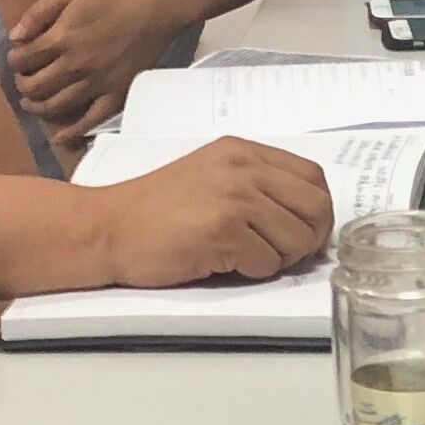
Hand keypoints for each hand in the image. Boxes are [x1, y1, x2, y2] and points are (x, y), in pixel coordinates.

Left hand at [10, 0, 183, 135]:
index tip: (16, 57)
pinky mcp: (116, 95)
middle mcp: (74, 66)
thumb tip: (14, 36)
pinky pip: (91, 120)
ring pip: (57, 105)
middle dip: (22, 84)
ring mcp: (95, 84)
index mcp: (61, 38)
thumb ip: (39, 12)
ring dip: (37, 107)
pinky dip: (73, 132)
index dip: (14, 59)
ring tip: (31, 103)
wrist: (155, 5)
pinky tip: (60, 138)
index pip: (24, 58)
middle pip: (36, 85)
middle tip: (23, 80)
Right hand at [97, 136, 336, 285]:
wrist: (107, 228)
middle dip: (308, 240)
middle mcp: (244, 168)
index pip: (314, 177)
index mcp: (244, 151)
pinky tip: (222, 263)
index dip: (317, 212)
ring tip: (242, 257)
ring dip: (278, 260)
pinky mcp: (224, 231)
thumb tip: (306, 221)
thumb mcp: (211, 177)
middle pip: (317, 208)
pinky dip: (252, 272)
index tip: (302, 233)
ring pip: (298, 239)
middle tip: (280, 254)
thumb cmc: (155, 212)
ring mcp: (235, 197)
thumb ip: (256, 186)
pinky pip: (268, 263)